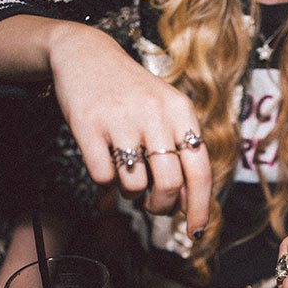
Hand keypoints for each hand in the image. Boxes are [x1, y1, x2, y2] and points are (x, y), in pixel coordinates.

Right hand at [0, 16, 210, 237]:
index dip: (200, 207)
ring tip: (129, 175)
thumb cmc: (133, 95)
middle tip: (155, 206)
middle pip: (169, 185)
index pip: (200, 170)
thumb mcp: (166, 111)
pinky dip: (106, 181)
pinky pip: (103, 177)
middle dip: (163, 207)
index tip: (196, 231)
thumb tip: (191, 205)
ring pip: (135, 186)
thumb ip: (183, 151)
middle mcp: (154, 113)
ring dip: (132, 194)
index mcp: (181, 111)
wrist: (86, 55)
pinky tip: (106, 161)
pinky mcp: (88, 125)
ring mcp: (120, 118)